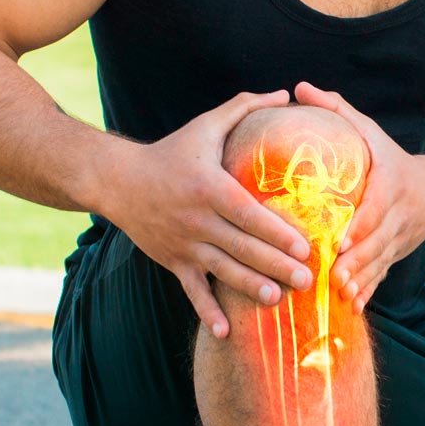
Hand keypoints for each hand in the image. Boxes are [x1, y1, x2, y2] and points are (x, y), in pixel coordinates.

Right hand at [108, 89, 317, 340]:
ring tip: (278, 300)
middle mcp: (196, 219)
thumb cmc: (171, 151)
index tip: (305, 246)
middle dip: (276, 266)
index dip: (277, 233)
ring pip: (223, 272)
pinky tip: (226, 332)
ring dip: (251, 288)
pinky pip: (192, 291)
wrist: (117, 180)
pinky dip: (207, 312)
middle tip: (307, 280)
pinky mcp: (173, 261)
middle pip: (243, 248)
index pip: (248, 214)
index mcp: (209, 187)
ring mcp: (183, 244)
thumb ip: (245, 107)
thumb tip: (285, 93)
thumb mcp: (206, 125)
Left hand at [291, 80, 424, 314]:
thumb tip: (299, 87)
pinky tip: (352, 309)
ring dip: (361, 281)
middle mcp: (397, 217)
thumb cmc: (392, 158)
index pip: (376, 208)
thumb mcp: (370, 131)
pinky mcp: (395, 256)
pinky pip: (382, 277)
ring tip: (340, 295)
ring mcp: (398, 241)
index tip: (343, 240)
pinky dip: (369, 292)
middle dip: (358, 262)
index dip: (362, 226)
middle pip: (377, 242)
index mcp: (390, 186)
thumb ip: (337, 109)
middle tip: (335, 277)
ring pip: (379, 264)